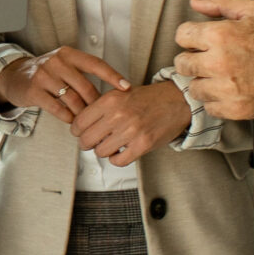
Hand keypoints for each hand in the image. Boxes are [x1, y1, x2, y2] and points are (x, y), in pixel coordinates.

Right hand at [0, 47, 128, 124]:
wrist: (14, 77)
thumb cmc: (47, 73)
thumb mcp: (64, 65)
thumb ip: (83, 74)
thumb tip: (112, 92)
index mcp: (68, 54)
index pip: (95, 64)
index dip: (113, 76)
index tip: (127, 88)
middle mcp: (56, 61)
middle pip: (85, 86)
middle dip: (96, 103)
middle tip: (102, 115)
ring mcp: (43, 75)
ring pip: (72, 99)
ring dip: (82, 113)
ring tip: (86, 120)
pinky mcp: (34, 90)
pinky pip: (57, 108)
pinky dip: (67, 117)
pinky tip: (71, 120)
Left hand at [69, 79, 192, 165]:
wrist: (176, 101)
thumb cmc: (148, 98)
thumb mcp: (120, 93)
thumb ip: (101, 107)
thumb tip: (80, 124)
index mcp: (110, 100)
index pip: (79, 123)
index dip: (77, 131)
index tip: (80, 133)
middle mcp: (119, 115)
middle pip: (86, 140)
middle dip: (87, 143)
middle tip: (92, 142)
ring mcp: (131, 131)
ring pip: (100, 152)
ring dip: (103, 151)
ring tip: (110, 145)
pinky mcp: (143, 144)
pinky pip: (118, 161)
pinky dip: (116, 159)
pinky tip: (120, 152)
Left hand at [172, 0, 253, 119]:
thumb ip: (222, 4)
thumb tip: (195, 3)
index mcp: (221, 35)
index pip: (182, 35)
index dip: (192, 35)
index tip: (203, 40)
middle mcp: (219, 63)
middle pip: (182, 64)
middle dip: (193, 58)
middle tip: (210, 58)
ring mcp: (227, 89)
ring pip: (194, 87)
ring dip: (204, 81)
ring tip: (221, 75)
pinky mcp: (237, 109)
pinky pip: (210, 107)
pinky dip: (217, 100)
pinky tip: (231, 90)